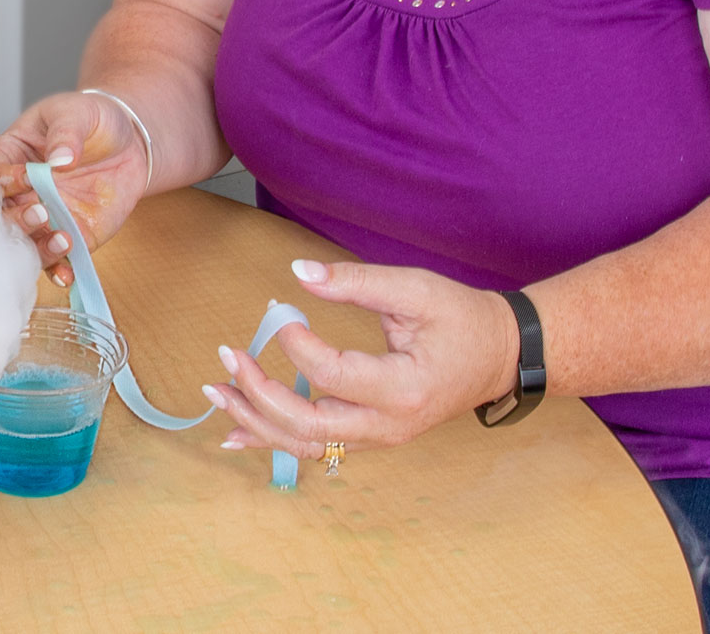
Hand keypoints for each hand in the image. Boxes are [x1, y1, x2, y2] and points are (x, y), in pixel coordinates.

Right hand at [0, 91, 151, 287]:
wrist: (129, 141)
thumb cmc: (91, 118)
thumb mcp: (77, 112)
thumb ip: (67, 133)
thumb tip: (61, 159)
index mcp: (10, 157)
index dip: (4, 180)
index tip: (28, 176)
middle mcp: (21, 192)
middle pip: (1, 216)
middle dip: (17, 219)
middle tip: (41, 211)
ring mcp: (44, 216)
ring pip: (25, 243)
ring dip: (38, 248)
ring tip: (63, 240)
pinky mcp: (69, 234)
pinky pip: (57, 260)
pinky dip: (59, 271)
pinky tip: (68, 274)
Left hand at [203, 260, 517, 465]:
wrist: (500, 354)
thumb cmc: (461, 318)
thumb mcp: (414, 289)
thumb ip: (355, 281)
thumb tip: (299, 270)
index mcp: (403, 389)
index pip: (331, 375)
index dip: (295, 344)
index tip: (280, 312)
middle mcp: (389, 426)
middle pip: (308, 424)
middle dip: (258, 393)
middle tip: (225, 355)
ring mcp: (379, 438)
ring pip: (305, 443)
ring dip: (255, 421)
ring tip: (215, 391)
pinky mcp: (370, 435)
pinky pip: (315, 445)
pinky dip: (272, 439)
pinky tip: (234, 434)